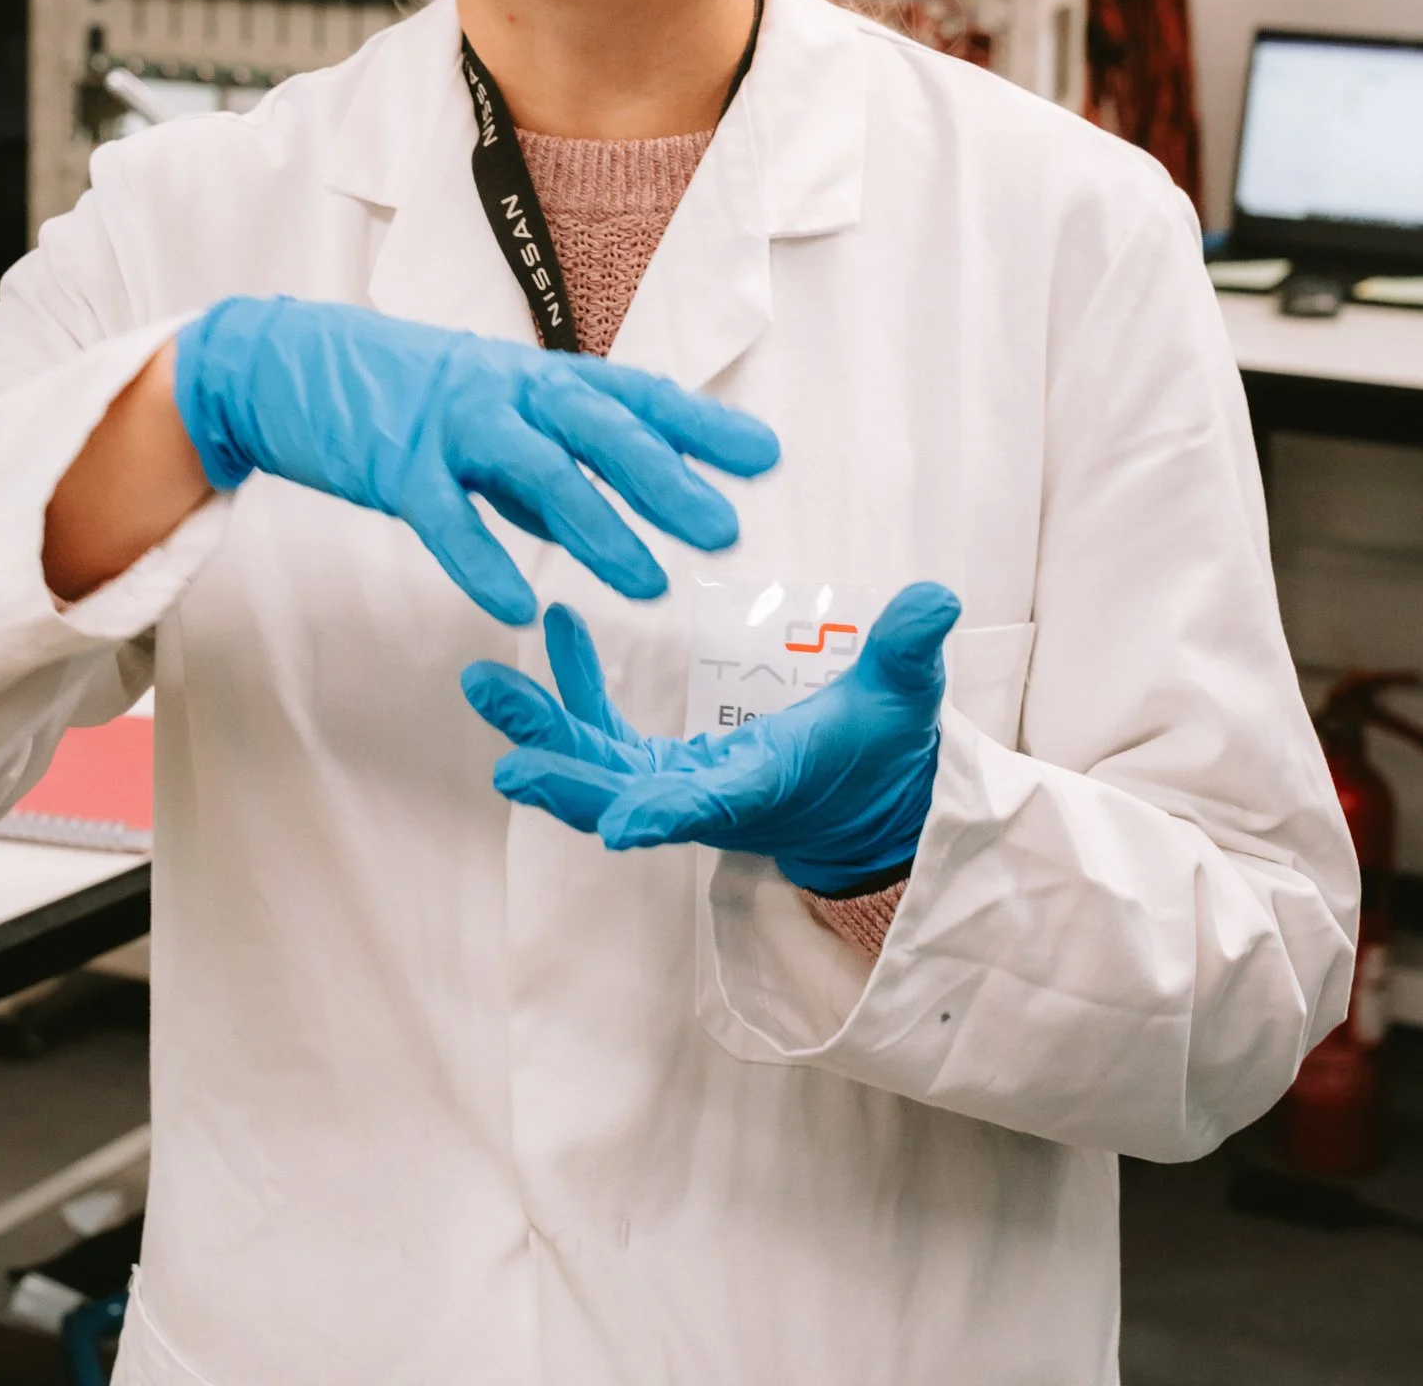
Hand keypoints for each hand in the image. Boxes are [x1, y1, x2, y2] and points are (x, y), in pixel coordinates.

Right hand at [172, 297, 779, 626]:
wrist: (284, 360)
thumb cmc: (397, 391)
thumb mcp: (486, 413)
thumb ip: (546, 463)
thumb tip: (611, 513)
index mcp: (533, 378)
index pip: (632, 396)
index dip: (698, 426)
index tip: (764, 456)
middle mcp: (503, 393)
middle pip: (599, 430)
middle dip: (666, 479)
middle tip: (726, 529)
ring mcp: (448, 426)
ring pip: (535, 472)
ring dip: (598, 527)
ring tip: (650, 583)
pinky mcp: (393, 465)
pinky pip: (445, 516)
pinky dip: (483, 559)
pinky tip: (520, 603)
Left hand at [462, 583, 959, 888]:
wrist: (870, 798)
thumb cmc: (884, 747)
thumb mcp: (903, 695)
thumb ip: (908, 648)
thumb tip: (937, 596)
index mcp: (760, 789)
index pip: (708, 807)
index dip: (662, 815)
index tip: (618, 827)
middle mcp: (706, 801)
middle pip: (622, 801)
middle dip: (564, 780)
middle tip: (506, 758)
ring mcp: (677, 786)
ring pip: (594, 770)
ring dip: (542, 733)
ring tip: (485, 683)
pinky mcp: (664, 767)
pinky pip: (604, 732)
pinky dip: (574, 689)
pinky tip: (556, 627)